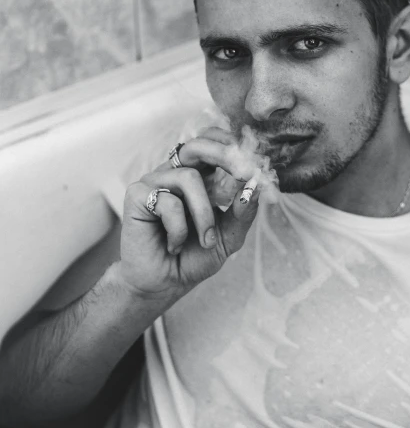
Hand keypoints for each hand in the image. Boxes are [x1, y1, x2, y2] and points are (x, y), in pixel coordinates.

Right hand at [118, 128, 261, 304]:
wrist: (164, 284)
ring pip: (189, 178)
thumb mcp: (229, 237)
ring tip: (206, 241)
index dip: (233, 146)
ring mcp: (155, 182)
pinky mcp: (137, 195)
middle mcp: (176, 174)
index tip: (255, 164)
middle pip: (198, 144)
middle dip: (224, 155)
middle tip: (244, 174)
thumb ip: (243, 213)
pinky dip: (179, 229)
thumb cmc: (194, 257)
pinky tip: (172, 244)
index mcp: (200, 177)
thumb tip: (255, 187)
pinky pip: (168, 201)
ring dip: (204, 215)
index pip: (213, 143)